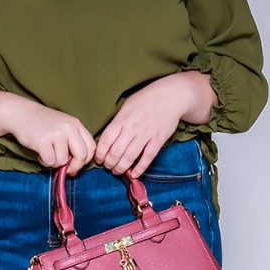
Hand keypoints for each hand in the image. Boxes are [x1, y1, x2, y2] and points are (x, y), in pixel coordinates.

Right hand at [0, 91, 94, 175]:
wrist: (21, 113)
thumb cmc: (42, 123)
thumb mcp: (63, 126)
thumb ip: (72, 141)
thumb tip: (75, 166)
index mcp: (76, 124)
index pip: (91, 147)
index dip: (85, 160)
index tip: (76, 165)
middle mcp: (68, 128)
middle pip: (82, 156)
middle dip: (74, 167)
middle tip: (65, 169)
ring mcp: (56, 134)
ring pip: (63, 161)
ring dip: (54, 163)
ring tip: (46, 154)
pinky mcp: (43, 141)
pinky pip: (50, 161)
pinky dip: (44, 161)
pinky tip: (40, 153)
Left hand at [94, 71, 216, 176]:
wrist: (171, 95)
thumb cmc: (146, 99)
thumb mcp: (127, 106)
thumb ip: (117, 122)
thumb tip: (107, 139)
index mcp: (122, 119)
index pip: (106, 140)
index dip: (100, 153)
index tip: (99, 159)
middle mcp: (132, 128)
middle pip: (116, 152)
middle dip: (109, 164)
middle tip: (108, 167)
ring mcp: (146, 134)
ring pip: (130, 157)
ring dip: (121, 168)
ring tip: (117, 171)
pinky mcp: (158, 139)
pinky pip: (148, 157)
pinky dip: (140, 168)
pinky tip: (134, 174)